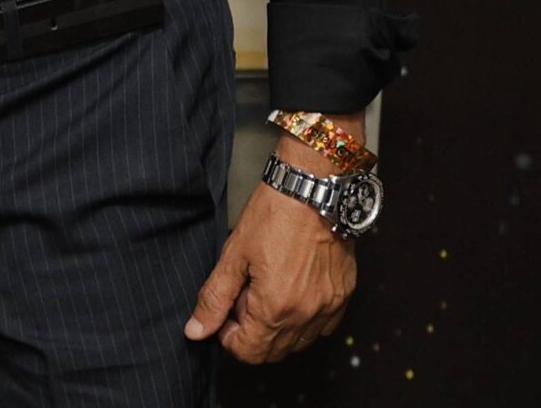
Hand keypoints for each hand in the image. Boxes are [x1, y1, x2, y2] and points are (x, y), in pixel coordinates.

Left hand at [184, 158, 358, 362]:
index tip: (227, 310)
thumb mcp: (234, 255)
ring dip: (277, 328)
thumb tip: (196, 331)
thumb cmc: (273, 215)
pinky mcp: (344, 296)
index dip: (229, 336)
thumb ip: (214, 298)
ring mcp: (329, 307)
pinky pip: (322, 327)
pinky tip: (292, 291)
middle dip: (252, 333)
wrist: (314, 188)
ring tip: (268, 290)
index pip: (248, 352)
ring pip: (298, 343)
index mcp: (275, 308)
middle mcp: (306, 315)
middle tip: (246, 296)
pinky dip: (304, 319)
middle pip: (273, 353)